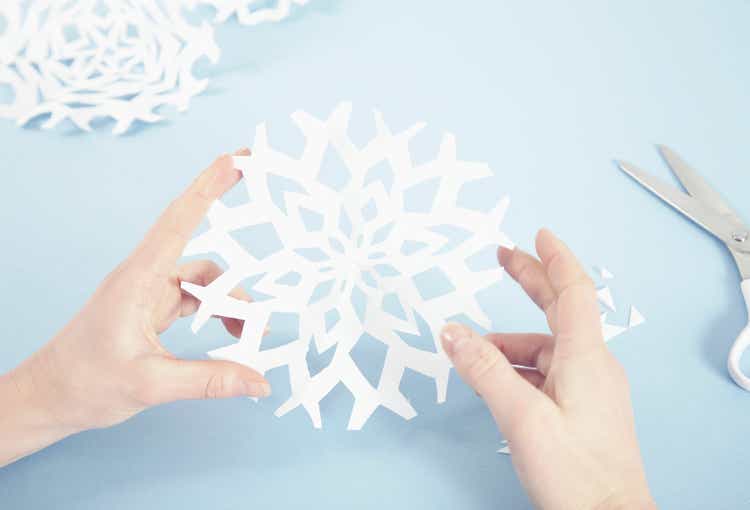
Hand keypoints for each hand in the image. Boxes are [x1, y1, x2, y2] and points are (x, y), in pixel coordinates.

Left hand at [0, 149, 269, 466]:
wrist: (49, 396)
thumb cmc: (86, 384)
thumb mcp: (151, 385)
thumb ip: (209, 380)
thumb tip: (260, 382)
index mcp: (138, 279)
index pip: (180, 220)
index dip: (211, 185)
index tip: (239, 158)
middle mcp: (145, 275)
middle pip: (200, 247)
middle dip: (230, 234)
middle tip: (262, 213)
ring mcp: (148, 290)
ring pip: (204, 281)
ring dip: (230, 303)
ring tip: (249, 334)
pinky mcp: (151, 306)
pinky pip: (195, 298)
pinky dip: (217, 312)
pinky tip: (231, 334)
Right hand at [440, 230, 654, 509]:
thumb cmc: (577, 476)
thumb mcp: (521, 417)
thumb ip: (485, 370)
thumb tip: (452, 332)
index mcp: (586, 358)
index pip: (573, 291)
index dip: (554, 258)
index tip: (536, 234)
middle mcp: (593, 366)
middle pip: (560, 310)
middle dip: (531, 281)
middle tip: (503, 257)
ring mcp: (590, 389)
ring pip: (546, 348)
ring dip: (510, 342)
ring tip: (474, 352)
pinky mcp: (583, 409)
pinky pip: (548, 373)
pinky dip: (519, 368)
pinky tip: (497, 381)